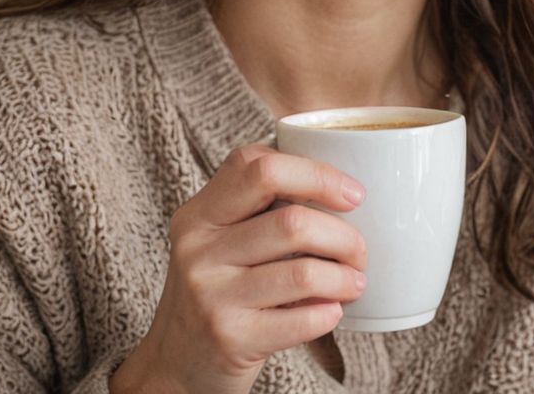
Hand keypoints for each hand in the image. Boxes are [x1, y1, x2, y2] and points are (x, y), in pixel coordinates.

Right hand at [109, 144, 366, 393]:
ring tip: (354, 282)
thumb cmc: (217, 288)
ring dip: (343, 277)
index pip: (261, 167)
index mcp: (200, 213)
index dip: (317, 174)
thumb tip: (338, 185)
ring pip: (302, 272)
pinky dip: (328, 313)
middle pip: (291, 220)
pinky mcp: (229, 338)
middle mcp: (198, 248)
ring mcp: (210, 295)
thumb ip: (259, 206)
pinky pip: (299, 320)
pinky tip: (333, 311)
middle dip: (342, 234)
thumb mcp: (219, 238)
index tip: (352, 194)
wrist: (174, 364)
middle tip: (358, 249)